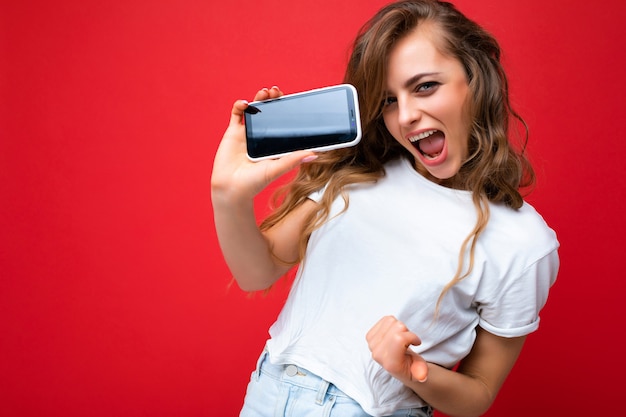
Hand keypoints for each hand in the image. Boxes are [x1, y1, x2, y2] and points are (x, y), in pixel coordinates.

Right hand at [211, 86, 316, 201]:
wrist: (231, 189)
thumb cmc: (254, 183)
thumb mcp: (277, 169)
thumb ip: (293, 160)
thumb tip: (314, 154)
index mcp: (273, 143)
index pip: (283, 121)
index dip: (286, 109)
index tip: (293, 100)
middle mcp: (261, 136)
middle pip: (269, 112)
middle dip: (273, 100)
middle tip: (277, 91)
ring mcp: (247, 133)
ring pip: (254, 110)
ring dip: (259, 99)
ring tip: (264, 92)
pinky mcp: (233, 133)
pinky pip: (236, 115)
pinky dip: (240, 106)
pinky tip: (245, 103)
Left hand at [366, 315, 428, 382]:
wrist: (399, 365)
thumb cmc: (411, 366)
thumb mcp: (420, 371)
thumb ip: (421, 372)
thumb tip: (422, 376)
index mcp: (390, 363)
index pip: (399, 338)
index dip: (411, 336)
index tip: (416, 343)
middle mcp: (378, 353)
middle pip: (397, 326)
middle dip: (407, 331)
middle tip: (408, 342)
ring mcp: (371, 344)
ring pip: (391, 320)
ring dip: (400, 328)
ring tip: (401, 339)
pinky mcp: (370, 336)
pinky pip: (385, 319)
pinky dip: (393, 324)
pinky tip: (394, 335)